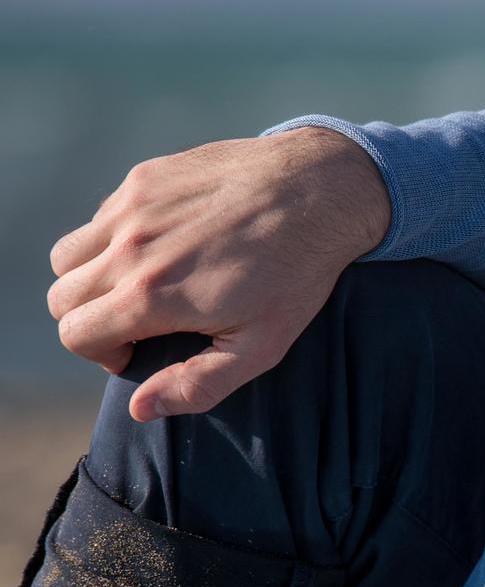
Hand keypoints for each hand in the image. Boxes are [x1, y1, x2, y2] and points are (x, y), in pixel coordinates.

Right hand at [48, 128, 390, 419]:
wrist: (320, 190)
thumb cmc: (296, 273)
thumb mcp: (262, 345)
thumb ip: (197, 384)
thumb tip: (140, 408)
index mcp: (152, 294)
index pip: (75, 335)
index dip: (101, 353)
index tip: (137, 350)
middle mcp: (130, 247)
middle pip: (63, 298)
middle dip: (90, 319)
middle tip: (138, 322)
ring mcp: (132, 207)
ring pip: (69, 256)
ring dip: (92, 277)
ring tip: (143, 284)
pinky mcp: (144, 178)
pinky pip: (102, 217)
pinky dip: (116, 238)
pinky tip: (167, 245)